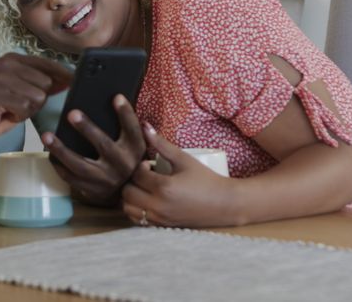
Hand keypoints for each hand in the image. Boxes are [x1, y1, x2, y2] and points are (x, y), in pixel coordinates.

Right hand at [0, 53, 71, 148]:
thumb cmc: (0, 109)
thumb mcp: (25, 93)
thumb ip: (44, 84)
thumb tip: (68, 79)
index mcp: (13, 59)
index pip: (47, 64)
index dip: (63, 75)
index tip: (74, 82)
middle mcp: (5, 64)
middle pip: (46, 83)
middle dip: (38, 100)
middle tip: (19, 104)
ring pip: (37, 96)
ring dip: (28, 109)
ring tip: (11, 109)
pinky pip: (24, 107)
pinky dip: (19, 116)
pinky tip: (6, 114)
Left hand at [41, 94, 145, 205]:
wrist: (126, 192)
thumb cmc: (126, 159)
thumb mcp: (135, 144)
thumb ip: (130, 126)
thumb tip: (119, 99)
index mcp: (135, 150)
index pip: (133, 129)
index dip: (126, 113)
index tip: (116, 97)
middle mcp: (122, 166)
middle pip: (104, 146)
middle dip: (87, 129)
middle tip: (72, 113)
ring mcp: (105, 180)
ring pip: (81, 165)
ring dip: (62, 150)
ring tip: (47, 135)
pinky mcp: (91, 190)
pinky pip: (70, 177)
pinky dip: (58, 165)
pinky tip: (49, 153)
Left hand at [121, 123, 237, 227]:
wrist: (223, 204)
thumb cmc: (205, 179)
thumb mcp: (184, 160)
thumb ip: (162, 144)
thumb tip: (145, 126)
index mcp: (164, 187)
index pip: (136, 175)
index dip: (140, 167)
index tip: (149, 165)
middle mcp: (158, 206)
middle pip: (127, 192)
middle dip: (132, 181)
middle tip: (144, 176)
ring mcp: (159, 219)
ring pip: (128, 208)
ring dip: (130, 196)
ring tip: (143, 188)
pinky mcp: (161, 226)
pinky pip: (138, 219)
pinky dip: (136, 209)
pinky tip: (146, 200)